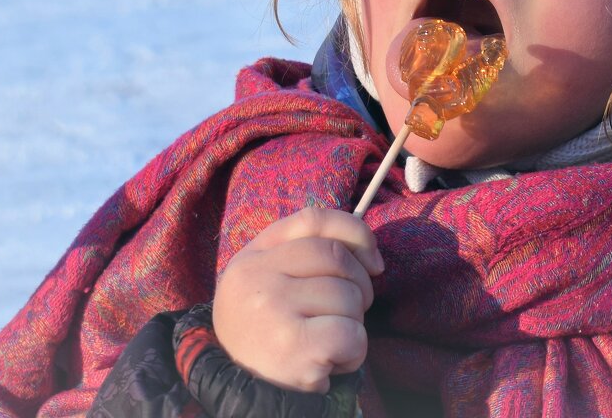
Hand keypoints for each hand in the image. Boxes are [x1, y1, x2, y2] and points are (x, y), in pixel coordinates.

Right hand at [213, 207, 384, 392]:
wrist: (238, 392)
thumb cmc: (268, 333)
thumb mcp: (272, 282)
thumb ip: (309, 254)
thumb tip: (372, 258)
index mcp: (253, 255)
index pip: (314, 220)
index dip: (355, 232)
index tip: (373, 260)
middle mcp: (257, 276)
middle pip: (338, 257)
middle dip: (359, 285)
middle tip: (345, 314)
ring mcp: (272, 308)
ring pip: (349, 297)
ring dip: (353, 324)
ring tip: (326, 343)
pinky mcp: (292, 345)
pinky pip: (352, 334)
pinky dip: (354, 352)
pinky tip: (330, 362)